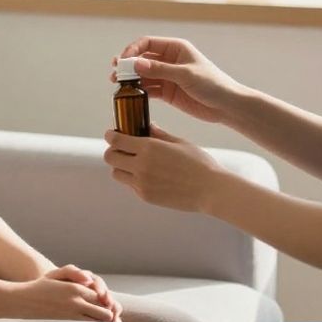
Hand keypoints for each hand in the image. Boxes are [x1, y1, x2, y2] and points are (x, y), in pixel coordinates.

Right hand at [0, 271, 119, 321]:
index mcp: (76, 288)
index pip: (103, 297)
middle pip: (105, 313)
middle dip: (110, 316)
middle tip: (110, 319)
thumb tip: (89, 280)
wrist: (21, 301)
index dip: (109, 303)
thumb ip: (74, 272)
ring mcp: (70, 316)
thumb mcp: (56, 273)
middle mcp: (76, 302)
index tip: (108, 306)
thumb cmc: (40, 286)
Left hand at [103, 123, 222, 212]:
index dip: (111, 135)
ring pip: (117, 173)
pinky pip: (131, 185)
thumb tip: (147, 125)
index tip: (112, 134)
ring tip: (134, 163)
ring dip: (121, 167)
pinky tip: (149, 175)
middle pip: (110, 157)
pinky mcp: (146, 196)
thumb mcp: (179, 142)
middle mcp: (141, 165)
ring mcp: (142, 183)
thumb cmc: (198, 163)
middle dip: (113, 151)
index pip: (116, 140)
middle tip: (122, 149)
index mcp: (149, 147)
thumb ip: (158, 134)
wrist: (210, 190)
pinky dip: (134, 179)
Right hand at [110, 36, 243, 124]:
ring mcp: (168, 76)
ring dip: (131, 79)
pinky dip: (139, 91)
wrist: (227, 106)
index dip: (132, 50)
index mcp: (175, 48)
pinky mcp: (168, 92)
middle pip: (142, 59)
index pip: (147, 43)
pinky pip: (149, 88)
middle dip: (127, 65)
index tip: (122, 61)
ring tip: (118, 86)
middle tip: (115, 73)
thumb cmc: (213, 84)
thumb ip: (160, 70)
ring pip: (143, 74)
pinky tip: (130, 95)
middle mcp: (169, 60)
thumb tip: (136, 64)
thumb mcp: (186, 75)